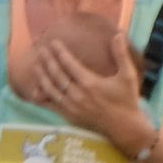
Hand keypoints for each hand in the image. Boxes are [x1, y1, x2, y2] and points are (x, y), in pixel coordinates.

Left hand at [21, 32, 151, 152]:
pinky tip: (35, 88)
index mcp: (90, 83)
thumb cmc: (127, 100)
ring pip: (51, 89)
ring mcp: (71, 107)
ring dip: (42, 76)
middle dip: (47, 61)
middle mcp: (77, 95)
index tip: (53, 42)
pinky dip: (41, 96)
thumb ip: (121, 55)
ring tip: (35, 64)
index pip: (70, 64)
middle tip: (40, 49)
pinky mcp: (69, 116)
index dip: (60, 52)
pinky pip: (50, 105)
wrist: (124, 127)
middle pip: (57, 75)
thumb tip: (118, 34)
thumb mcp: (128, 75)